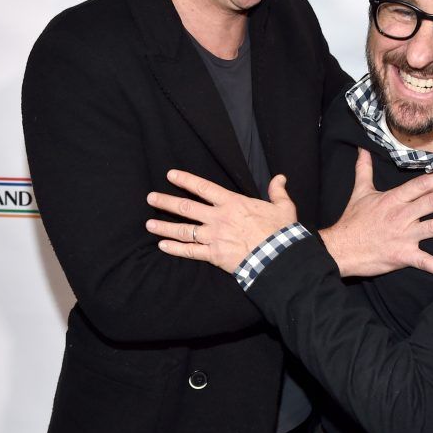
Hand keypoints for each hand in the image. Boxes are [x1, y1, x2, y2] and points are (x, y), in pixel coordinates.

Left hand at [146, 169, 296, 272]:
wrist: (278, 257)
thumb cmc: (280, 232)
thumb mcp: (283, 207)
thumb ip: (277, 192)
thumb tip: (280, 178)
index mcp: (232, 203)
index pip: (203, 187)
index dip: (185, 180)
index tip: (170, 175)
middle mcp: (218, 218)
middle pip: (186, 207)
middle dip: (166, 202)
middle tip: (150, 198)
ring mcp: (214, 237)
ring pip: (183, 230)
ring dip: (164, 226)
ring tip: (149, 223)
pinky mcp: (214, 255)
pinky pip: (190, 252)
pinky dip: (175, 249)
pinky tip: (162, 245)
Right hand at [320, 149, 432, 279]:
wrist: (340, 248)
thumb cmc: (352, 221)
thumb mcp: (360, 193)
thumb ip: (364, 170)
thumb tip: (362, 150)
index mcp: (393, 199)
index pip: (422, 185)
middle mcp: (401, 215)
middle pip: (432, 202)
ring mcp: (402, 236)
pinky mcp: (401, 255)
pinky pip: (424, 261)